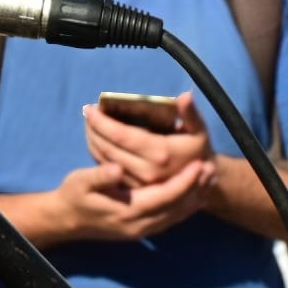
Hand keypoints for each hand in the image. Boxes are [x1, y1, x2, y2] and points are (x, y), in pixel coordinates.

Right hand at [51, 157, 216, 242]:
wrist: (65, 220)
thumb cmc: (73, 195)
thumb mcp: (80, 181)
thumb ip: (100, 176)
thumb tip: (118, 168)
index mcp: (128, 211)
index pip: (165, 196)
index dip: (184, 181)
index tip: (198, 164)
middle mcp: (140, 225)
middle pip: (177, 208)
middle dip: (196, 189)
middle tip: (212, 168)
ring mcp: (142, 230)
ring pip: (177, 216)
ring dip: (194, 198)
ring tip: (208, 179)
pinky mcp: (142, 230)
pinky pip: (171, 219)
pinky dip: (185, 207)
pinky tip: (193, 195)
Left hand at [85, 92, 212, 187]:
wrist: (200, 182)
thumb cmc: (197, 150)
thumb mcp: (199, 131)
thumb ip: (190, 114)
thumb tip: (185, 95)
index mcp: (160, 153)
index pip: (121, 135)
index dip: (101, 121)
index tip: (90, 108)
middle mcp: (147, 171)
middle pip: (108, 148)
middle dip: (93, 129)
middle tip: (87, 113)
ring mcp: (139, 184)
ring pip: (104, 160)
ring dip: (92, 140)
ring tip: (89, 124)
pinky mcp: (133, 191)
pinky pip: (108, 171)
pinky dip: (97, 155)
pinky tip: (95, 141)